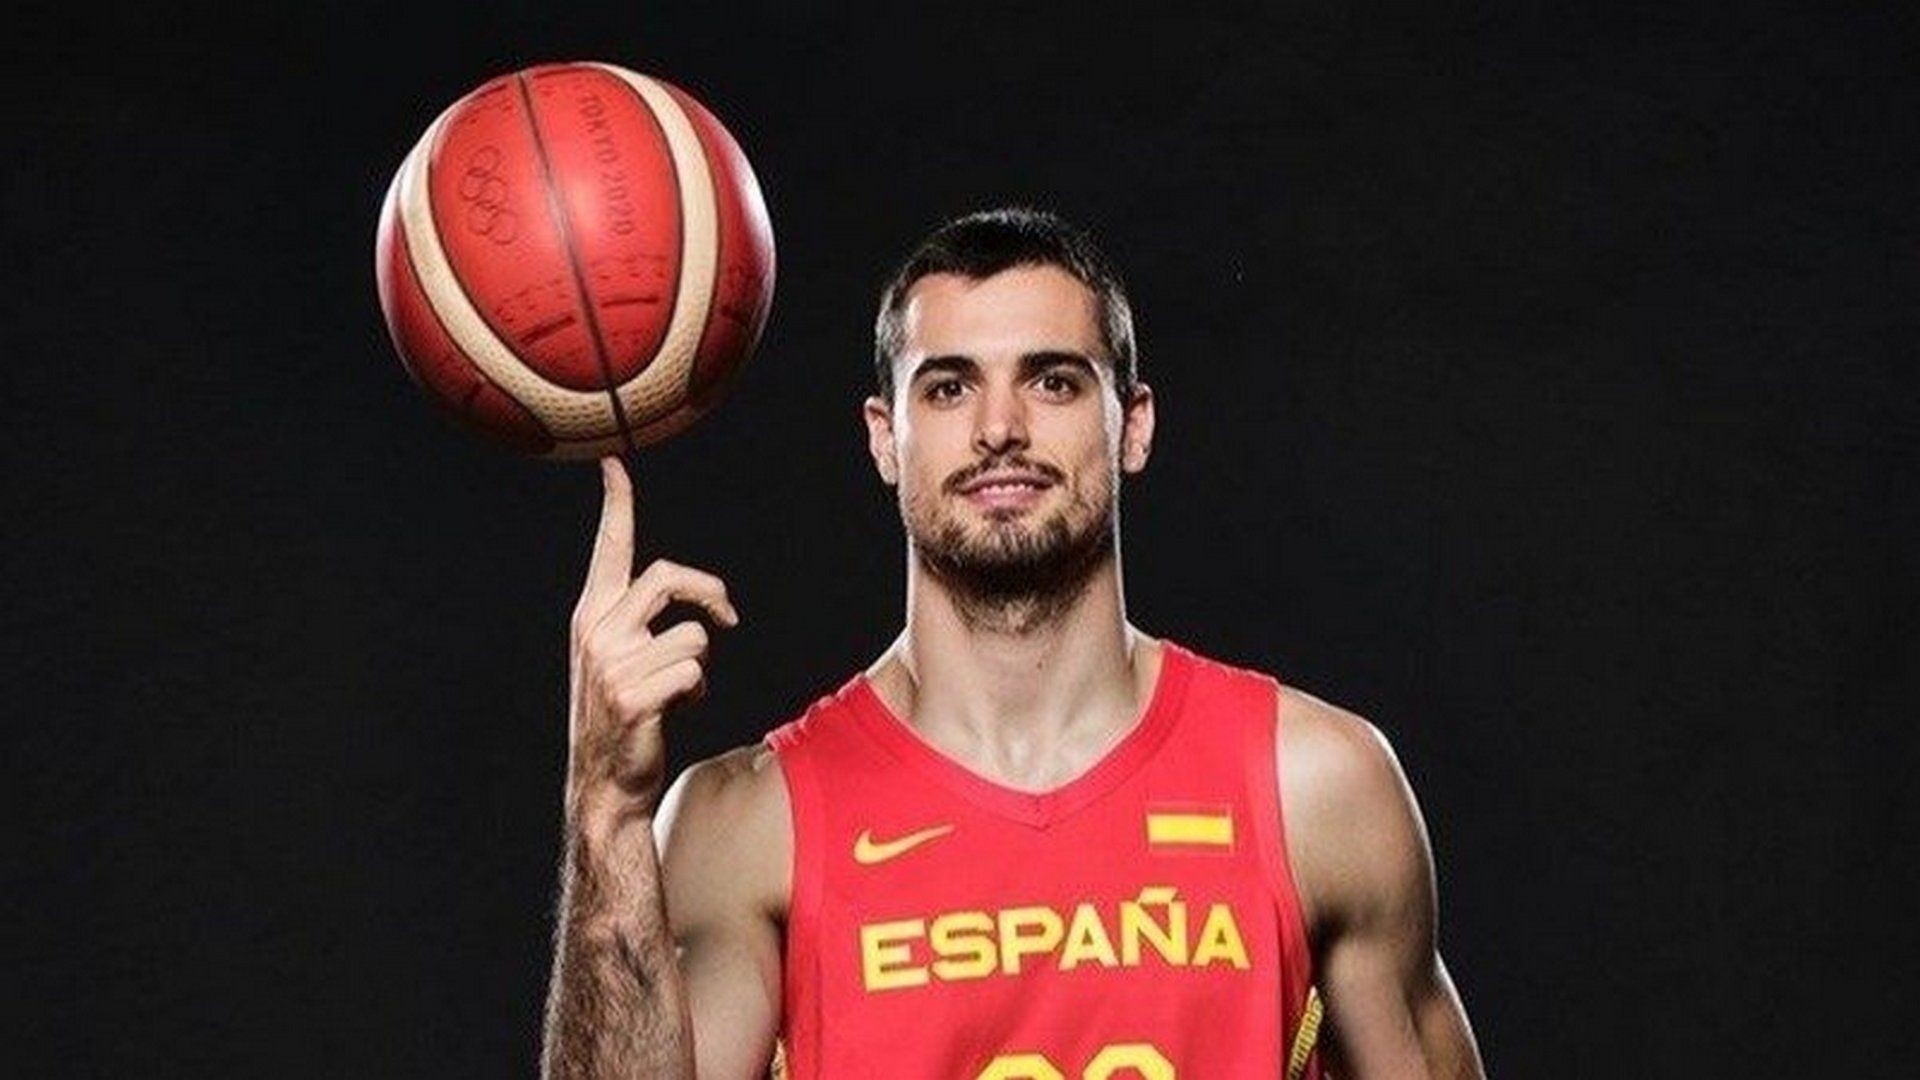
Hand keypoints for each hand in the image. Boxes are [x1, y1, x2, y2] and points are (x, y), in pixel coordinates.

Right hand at [566, 457, 738, 828]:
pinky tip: (672, 713)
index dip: (615, 506)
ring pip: (694, 636)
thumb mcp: (620, 661)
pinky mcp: (631, 695)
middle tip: (729, 616)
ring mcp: (611, 664)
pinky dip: (696, 693)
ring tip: (675, 693)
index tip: (614, 466)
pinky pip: (695, 672)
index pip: (608, 550)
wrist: (603, 785)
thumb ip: (640, 625)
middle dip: (709, 592)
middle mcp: (596, 631)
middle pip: (668, 578)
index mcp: (592, 616)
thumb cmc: (624, 719)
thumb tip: (698, 611)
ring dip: (699, 668)